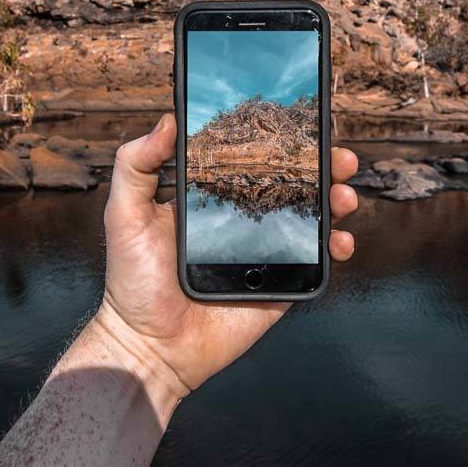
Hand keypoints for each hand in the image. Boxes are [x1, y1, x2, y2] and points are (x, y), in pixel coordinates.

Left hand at [91, 113, 358, 407]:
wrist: (151, 347)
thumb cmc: (133, 281)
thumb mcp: (125, 215)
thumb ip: (136, 165)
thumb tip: (168, 120)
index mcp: (212, 194)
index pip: (253, 156)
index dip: (280, 139)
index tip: (304, 121)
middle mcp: (243, 216)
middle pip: (293, 180)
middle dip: (322, 163)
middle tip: (337, 155)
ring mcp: (266, 249)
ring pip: (313, 215)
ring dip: (337, 198)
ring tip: (342, 194)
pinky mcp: (281, 282)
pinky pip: (317, 260)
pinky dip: (337, 245)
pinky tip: (340, 240)